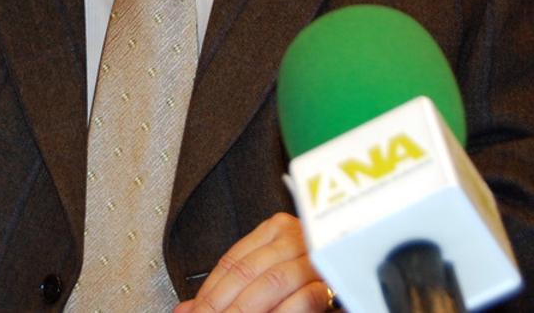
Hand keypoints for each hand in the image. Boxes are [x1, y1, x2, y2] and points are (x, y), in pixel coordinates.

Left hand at [174, 213, 333, 312]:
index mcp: (276, 229)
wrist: (350, 271)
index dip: (209, 293)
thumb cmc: (303, 282)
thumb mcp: (260, 282)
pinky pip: (304, 299)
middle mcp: (297, 236)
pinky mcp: (334, 281)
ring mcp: (317, 256)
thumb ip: (226, 293)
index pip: (231, 263)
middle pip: (247, 273)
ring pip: (272, 283)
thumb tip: (183, 311)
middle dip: (222, 305)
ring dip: (246, 309)